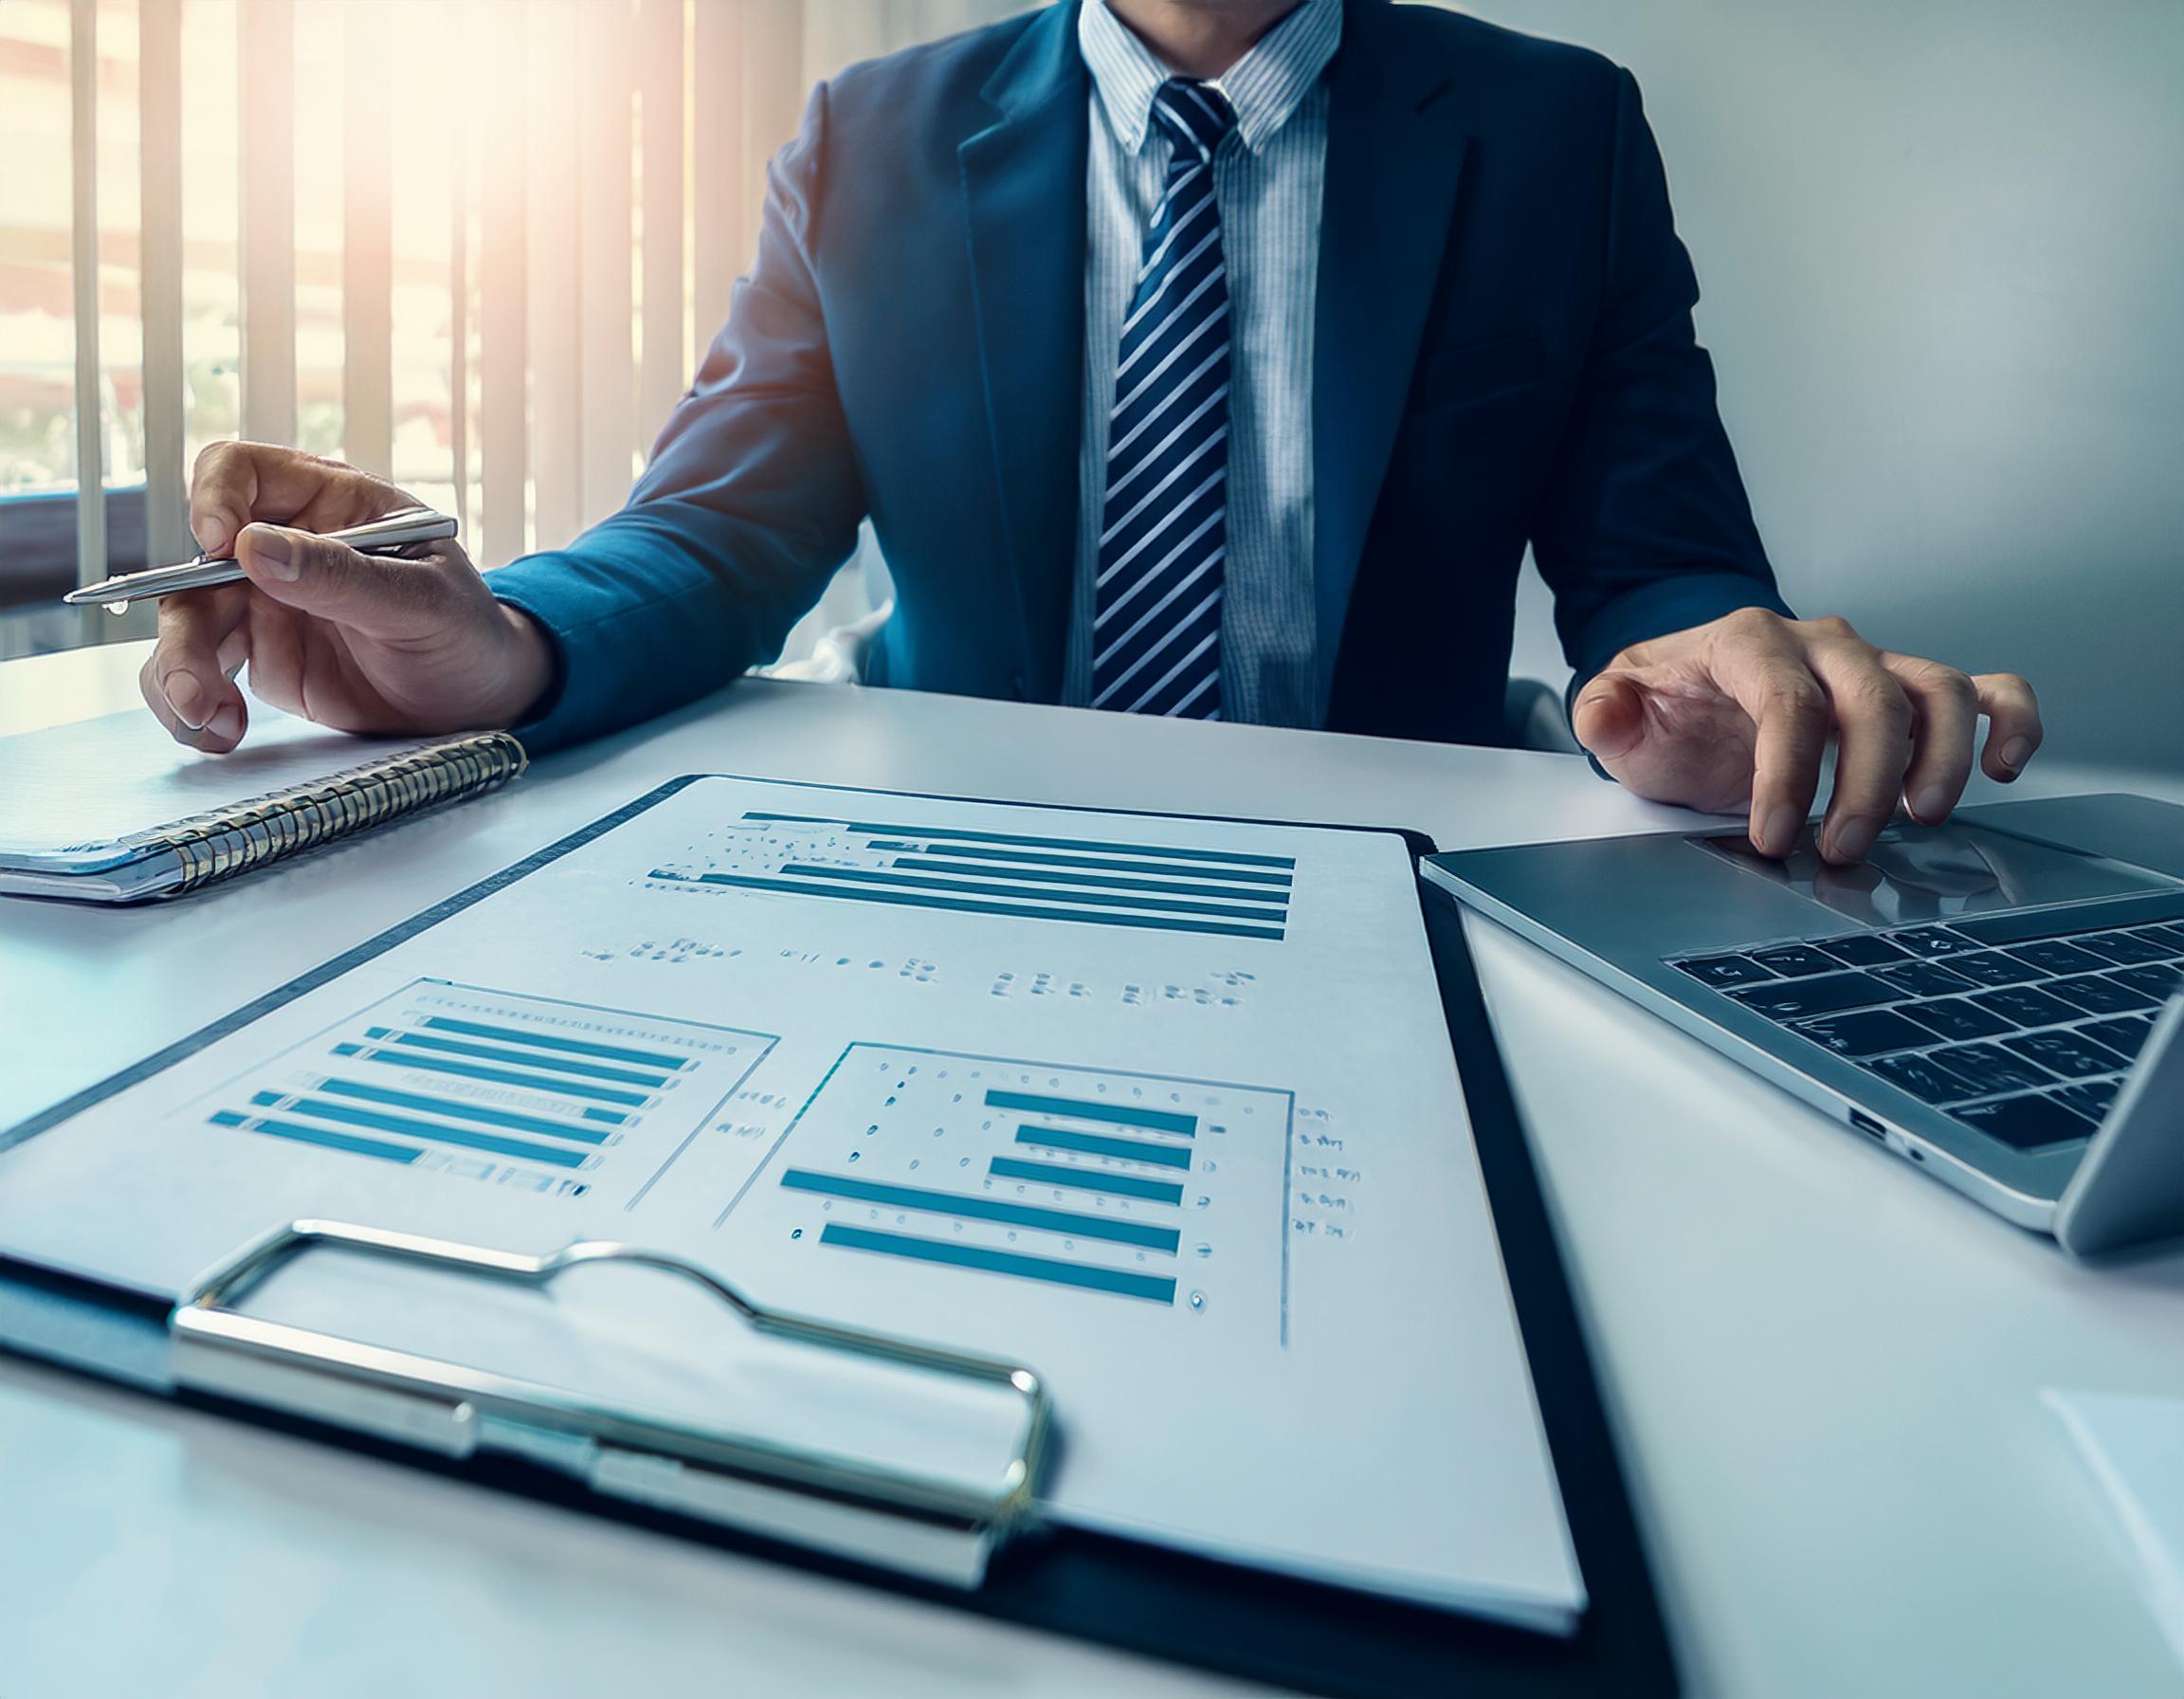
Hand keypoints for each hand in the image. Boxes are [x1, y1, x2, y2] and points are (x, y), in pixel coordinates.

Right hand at [139, 442, 554, 751]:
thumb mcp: (422, 602)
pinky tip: (221, 732)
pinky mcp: (263, 655)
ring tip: (207, 719)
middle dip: (185, 625)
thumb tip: (252, 546)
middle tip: (196, 682)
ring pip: (189, 622)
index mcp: (330, 503)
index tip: (220, 544)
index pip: (242, 470)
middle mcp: (285, 545)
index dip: (215, 497)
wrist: (480, 699)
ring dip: (180, 672)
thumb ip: (343, 576)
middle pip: (197, 564)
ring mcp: (267, 601)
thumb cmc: (465, 631)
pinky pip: (205, 672)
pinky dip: (196, 705)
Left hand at [1570, 609, 2041, 864]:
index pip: (1785, 702)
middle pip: (1871, 697)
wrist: (1697, 693)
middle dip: (1864, 780)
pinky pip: (1984, 690)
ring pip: (1938, 689)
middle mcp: (1822, 644)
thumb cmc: (1669, 709)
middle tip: (1842, 850)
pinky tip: (2004, 770)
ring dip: (1940, 757)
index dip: (1785, 775)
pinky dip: (2008, 720)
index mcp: (1748, 642)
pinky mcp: (1910, 691)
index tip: (1771, 839)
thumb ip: (1607, 712)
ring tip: (1922, 821)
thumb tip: (1601, 712)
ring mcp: (1873, 664)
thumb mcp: (1622, 712)